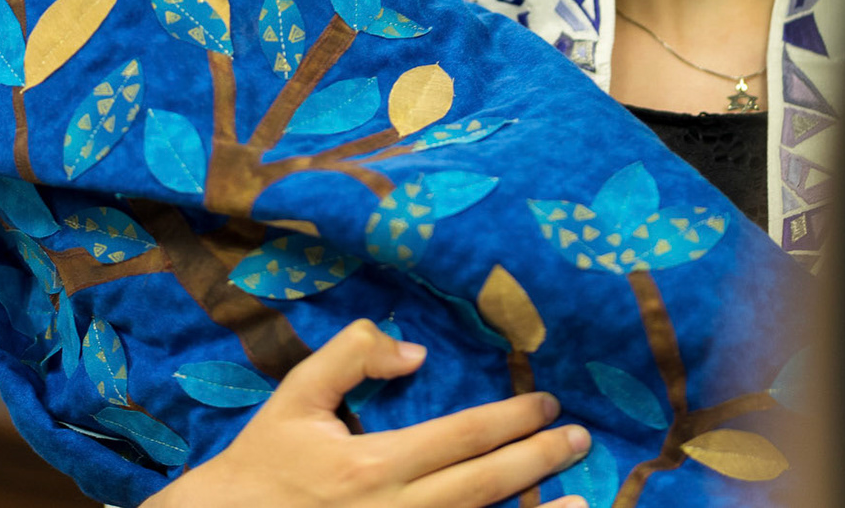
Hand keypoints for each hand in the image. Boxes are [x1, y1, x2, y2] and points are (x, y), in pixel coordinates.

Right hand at [146, 319, 588, 506]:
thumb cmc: (263, 463)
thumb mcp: (297, 396)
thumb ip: (352, 356)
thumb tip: (414, 352)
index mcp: (371, 465)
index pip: (461, 437)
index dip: (510, 419)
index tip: (546, 401)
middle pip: (483, 486)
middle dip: (537, 459)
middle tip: (578, 438)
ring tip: (581, 500)